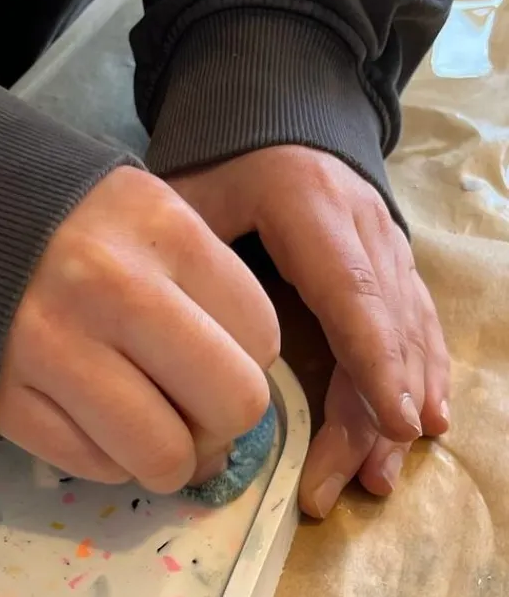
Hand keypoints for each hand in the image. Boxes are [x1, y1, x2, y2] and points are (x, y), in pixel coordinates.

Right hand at [0, 166, 279, 492]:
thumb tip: (238, 406)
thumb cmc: (67, 220)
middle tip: (190, 409)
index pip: (261, 338)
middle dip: (220, 423)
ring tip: (144, 425)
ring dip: (166, 456)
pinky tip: (87, 414)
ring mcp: (51, 348)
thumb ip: (205, 290)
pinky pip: (93, 466)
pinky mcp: (3, 398)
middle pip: (231, 405)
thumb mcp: (147, 215)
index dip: (246, 360)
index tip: (212, 354)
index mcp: (162, 230)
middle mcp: (111, 289)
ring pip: (163, 456)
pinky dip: (104, 455)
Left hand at [170, 146, 450, 517]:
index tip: (393, 422)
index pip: (352, 291)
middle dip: (375, 412)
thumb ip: (183, 251)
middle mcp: (366, 227)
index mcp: (313, 207)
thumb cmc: (224, 158)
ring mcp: (387, 243)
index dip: (374, 359)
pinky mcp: (394, 260)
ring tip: (382, 474)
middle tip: (354, 482)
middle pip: (386, 328)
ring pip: (410, 333)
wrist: (278, 114)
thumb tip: (172, 336)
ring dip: (402, 406)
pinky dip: (422, 375)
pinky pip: (418, 321)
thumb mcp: (192, 192)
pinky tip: (425, 424)